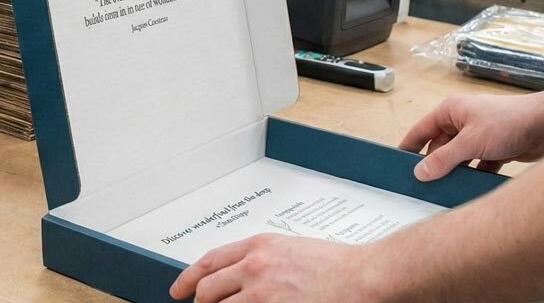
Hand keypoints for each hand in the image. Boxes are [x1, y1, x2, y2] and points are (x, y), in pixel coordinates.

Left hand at [170, 234, 376, 301]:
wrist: (362, 277)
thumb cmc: (337, 265)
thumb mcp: (292, 248)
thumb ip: (263, 258)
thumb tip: (244, 273)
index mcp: (259, 246)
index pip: (210, 261)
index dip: (189, 277)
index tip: (181, 289)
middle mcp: (255, 267)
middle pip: (208, 289)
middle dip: (201, 302)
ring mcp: (261, 295)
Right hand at [400, 93, 543, 181]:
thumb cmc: (510, 121)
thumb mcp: (470, 142)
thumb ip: (443, 159)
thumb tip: (420, 173)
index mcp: (451, 110)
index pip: (421, 130)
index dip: (409, 147)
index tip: (397, 164)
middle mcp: (464, 121)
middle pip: (440, 147)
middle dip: (434, 165)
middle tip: (423, 186)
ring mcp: (480, 136)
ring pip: (459, 158)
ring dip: (455, 173)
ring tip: (445, 191)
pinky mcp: (495, 149)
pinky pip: (477, 166)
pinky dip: (474, 176)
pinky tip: (470, 190)